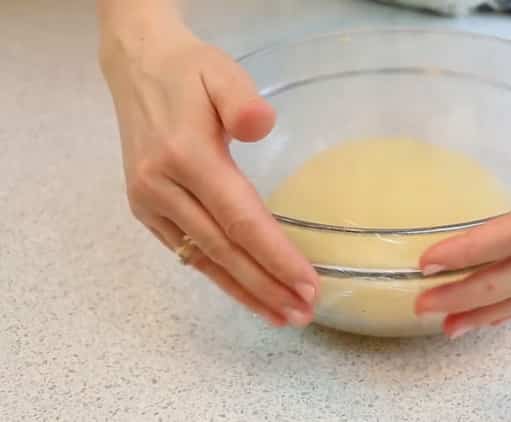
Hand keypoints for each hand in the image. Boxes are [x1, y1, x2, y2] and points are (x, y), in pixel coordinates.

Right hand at [100, 25, 318, 326]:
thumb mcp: (222, 72)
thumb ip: (241, 100)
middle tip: (303, 312)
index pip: (241, 220)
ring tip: (280, 315)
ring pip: (203, 260)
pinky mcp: (145, 209)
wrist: (137, 67)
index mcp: (186, 156)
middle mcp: (162, 188)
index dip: (276, 257)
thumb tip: (262, 126)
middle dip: (266, 286)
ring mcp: (149, 203)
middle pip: (224, 251)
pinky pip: (187, 252)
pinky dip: (218, 276)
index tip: (309, 284)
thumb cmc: (190, 70)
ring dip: (244, 292)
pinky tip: (245, 291)